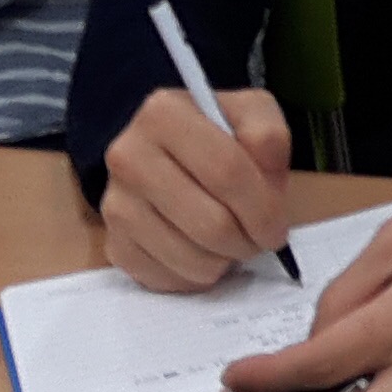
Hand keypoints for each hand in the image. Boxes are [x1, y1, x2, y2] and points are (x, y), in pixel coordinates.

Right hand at [100, 84, 293, 292]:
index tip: (278, 230)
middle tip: (258, 241)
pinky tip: (202, 252)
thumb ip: (269, 137)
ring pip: (189, 258)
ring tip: (230, 242)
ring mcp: (115, 204)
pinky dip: (194, 275)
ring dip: (223, 261)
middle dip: (246, 241)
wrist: (170, 154)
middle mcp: (128, 156)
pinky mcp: (114, 244)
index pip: (227, 171)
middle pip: (209, 223)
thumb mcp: (252, 113)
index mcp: (163, 113)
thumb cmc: (218, 134)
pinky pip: (166, 278)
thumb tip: (266, 175)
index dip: (262, 208)